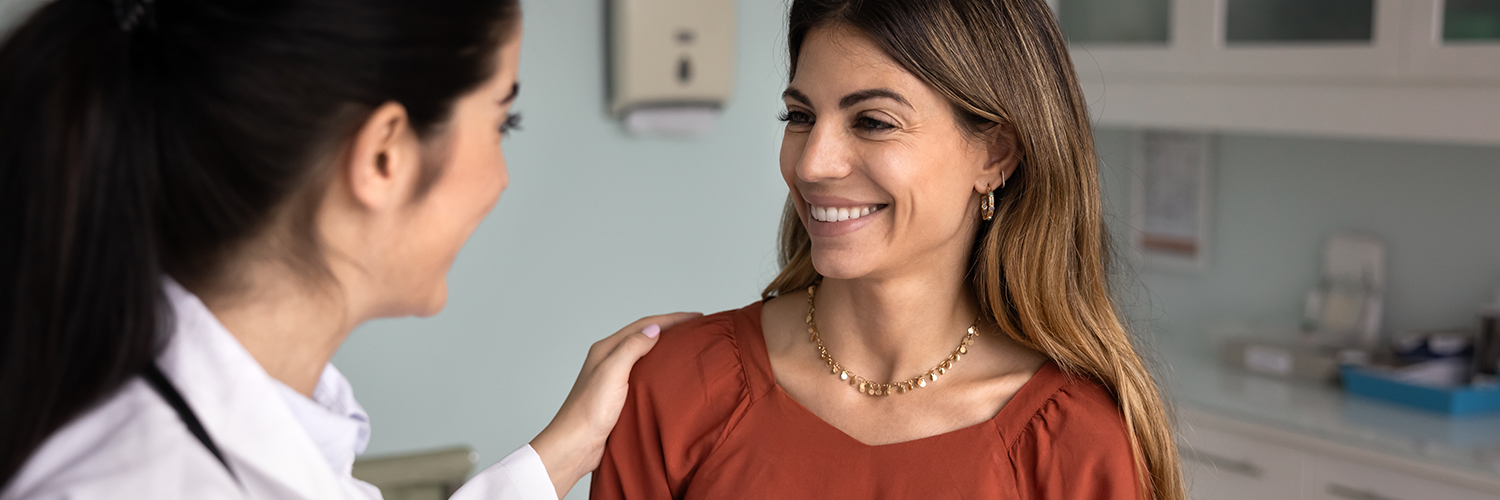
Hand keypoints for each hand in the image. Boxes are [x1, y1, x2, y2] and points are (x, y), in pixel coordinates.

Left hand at [529, 312, 701, 498]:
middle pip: (644, 337)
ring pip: (644, 356)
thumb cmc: (590, 410)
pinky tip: (670, 377)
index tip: (695, 317)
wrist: (576, 445)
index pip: (643, 325)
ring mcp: (613, 379)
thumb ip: (632, 347)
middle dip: (669, 330)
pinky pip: (643, 375)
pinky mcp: (618, 397)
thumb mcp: (612, 372)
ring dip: (664, 349)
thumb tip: (654, 329)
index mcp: (606, 349)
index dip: (671, 319)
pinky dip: (659, 370)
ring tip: (687, 348)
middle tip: (695, 329)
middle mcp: (609, 360)